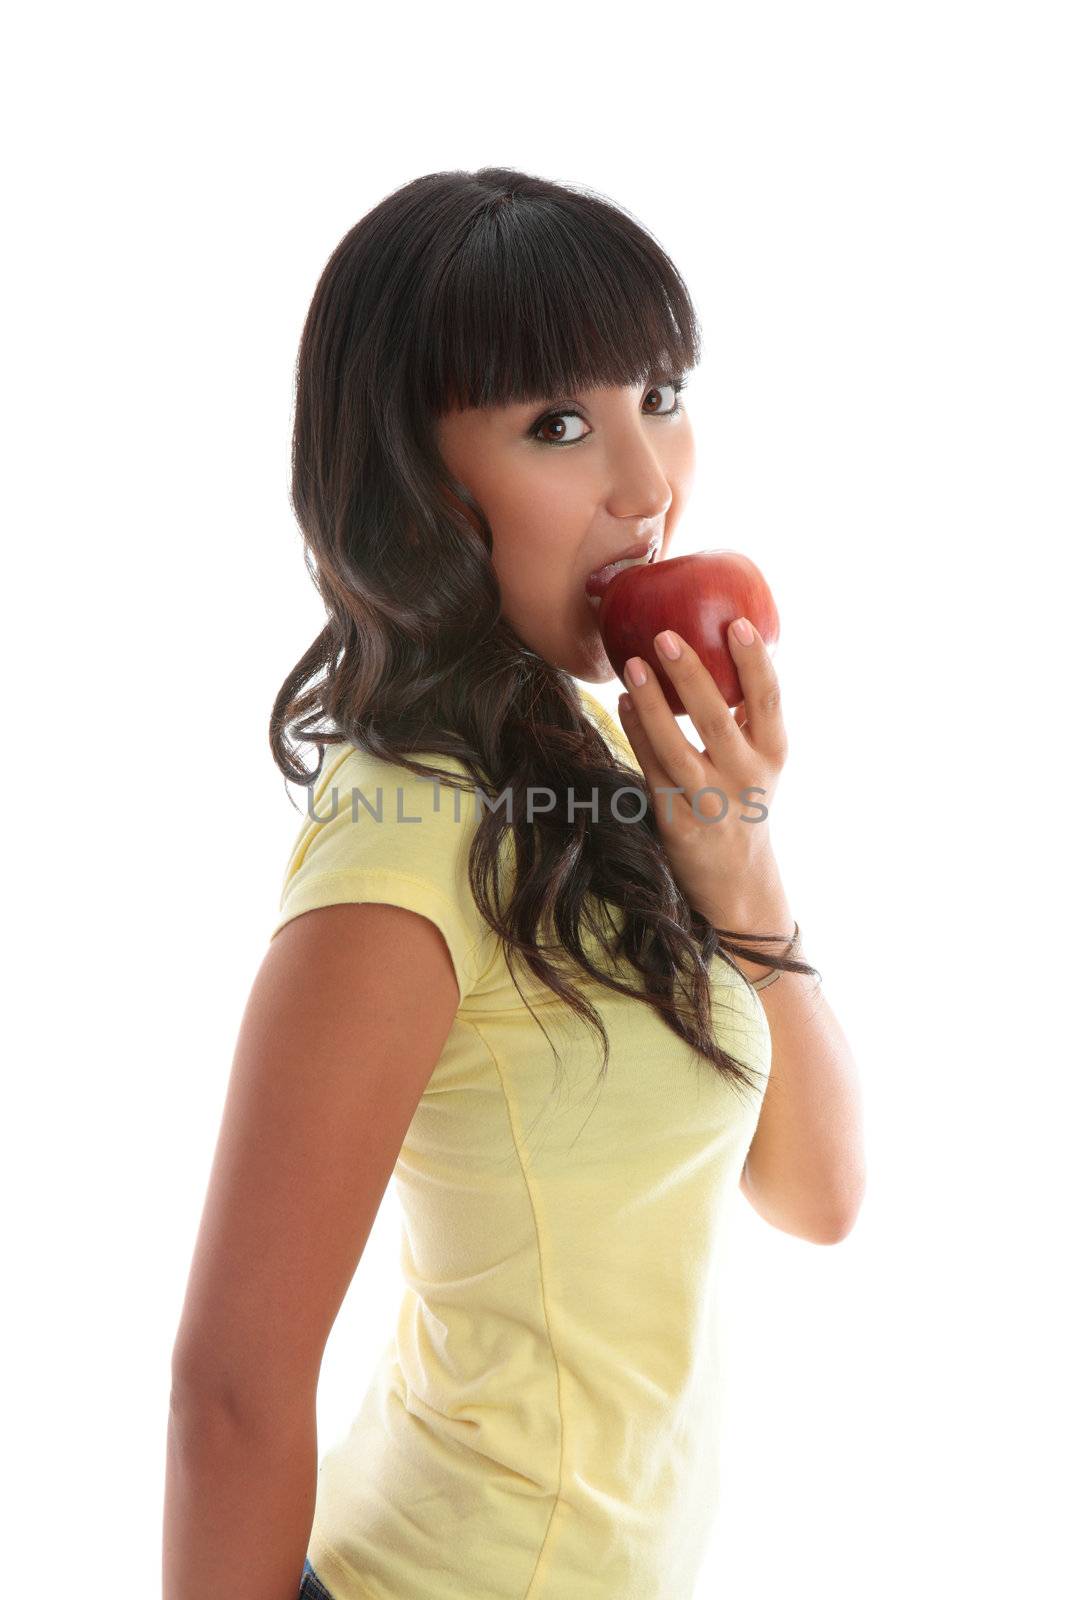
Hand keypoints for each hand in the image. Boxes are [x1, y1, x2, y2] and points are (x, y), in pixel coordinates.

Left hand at [616, 619, 788, 926]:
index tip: (737, 623)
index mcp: (773, 753)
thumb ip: (745, 715)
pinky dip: (637, 734)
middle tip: (665, 634)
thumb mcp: (760, 761)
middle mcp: (747, 778)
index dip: (754, 661)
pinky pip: (653, 772)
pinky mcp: (679, 824)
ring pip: (677, 748)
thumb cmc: (743, 800)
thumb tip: (718, 645)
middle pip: (717, 719)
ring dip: (652, 704)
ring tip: (631, 665)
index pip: (768, 699)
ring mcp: (712, 804)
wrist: (738, 882)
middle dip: (690, 674)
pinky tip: (623, 704)